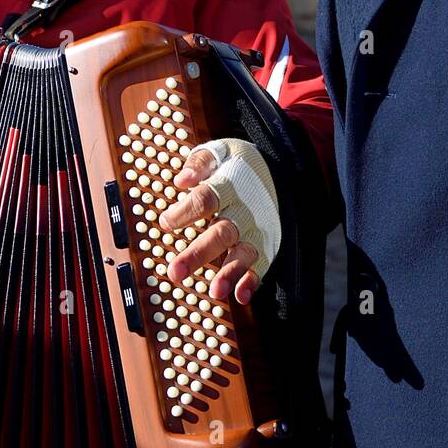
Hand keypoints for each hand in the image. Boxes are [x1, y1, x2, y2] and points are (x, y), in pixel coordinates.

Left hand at [159, 138, 280, 305]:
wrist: (282, 170)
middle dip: (198, 254)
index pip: (206, 199)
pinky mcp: (266, 246)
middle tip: (175, 271)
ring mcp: (256, 231)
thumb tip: (181, 180)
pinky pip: (261, 267)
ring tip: (214, 291)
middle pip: (221, 233)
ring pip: (243, 254)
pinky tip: (240, 296)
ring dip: (229, 273)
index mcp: (230, 185)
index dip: (185, 212)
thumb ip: (200, 162)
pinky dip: (252, 281)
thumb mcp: (221, 151)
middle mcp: (244, 211)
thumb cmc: (239, 165)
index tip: (166, 221)